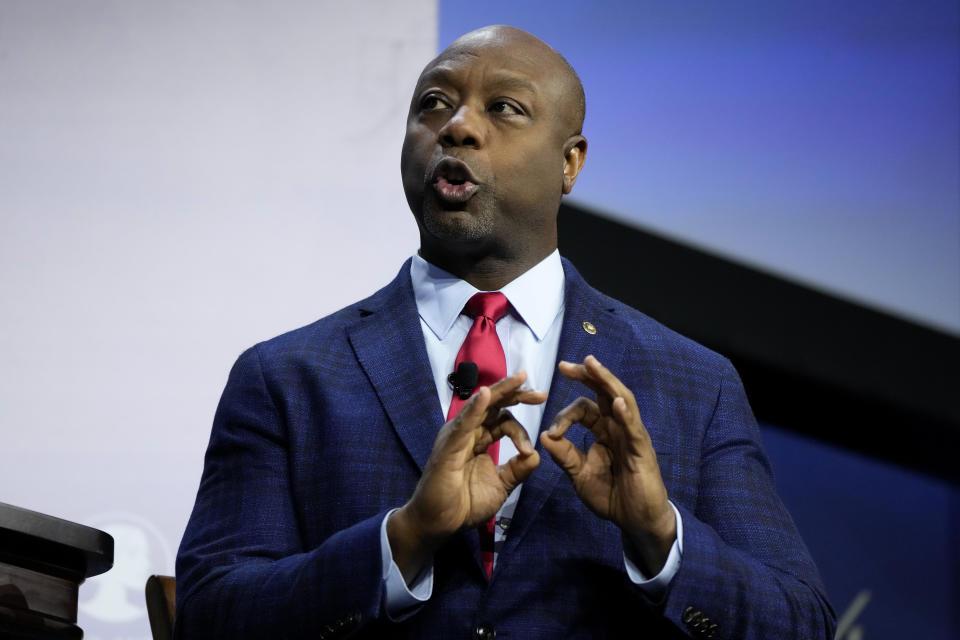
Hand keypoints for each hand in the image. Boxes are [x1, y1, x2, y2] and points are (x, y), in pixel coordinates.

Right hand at [388, 371, 545, 581]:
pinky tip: (487, 394)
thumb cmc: (464, 504)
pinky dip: (475, 407)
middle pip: (494, 404)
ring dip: (501, 391)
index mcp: (479, 438)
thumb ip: (517, 470)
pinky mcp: (449, 445)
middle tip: (540, 392)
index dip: (521, 429)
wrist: (440, 523)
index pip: (503, 419)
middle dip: (517, 394)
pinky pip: (464, 422)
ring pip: (481, 406)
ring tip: (520, 379)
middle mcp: (468, 431)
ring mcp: (457, 436)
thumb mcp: (500, 485)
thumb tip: (536, 455)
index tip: (530, 450)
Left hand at [539, 355, 675, 575]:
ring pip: (620, 400)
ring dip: (606, 381)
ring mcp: (631, 435)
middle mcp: (618, 427)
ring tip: (592, 365)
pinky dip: (625, 413)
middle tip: (566, 365)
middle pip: (604, 393)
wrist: (635, 521)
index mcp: (603, 430)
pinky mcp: (642, 449)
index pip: (584, 409)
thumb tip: (544, 436)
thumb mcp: (580, 474)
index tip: (552, 432)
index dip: (564, 415)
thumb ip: (564, 455)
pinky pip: (633, 427)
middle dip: (587, 376)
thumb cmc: (611, 496)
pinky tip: (616, 402)